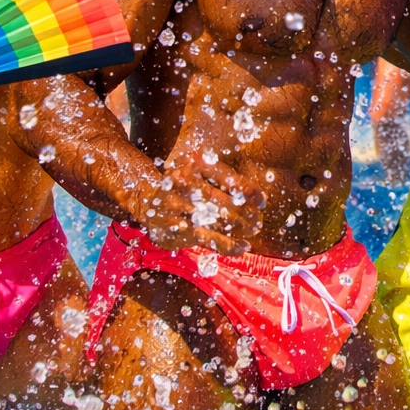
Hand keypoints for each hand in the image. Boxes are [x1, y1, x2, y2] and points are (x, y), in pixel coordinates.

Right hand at [143, 149, 266, 255]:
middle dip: (244, 212)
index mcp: (194, 163)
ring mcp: (177, 205)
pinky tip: (241, 246)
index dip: (247, 191)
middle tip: (258, 221)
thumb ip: (227, 182)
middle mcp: (183, 181)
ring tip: (253, 231)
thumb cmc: (185, 187)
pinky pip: (206, 237)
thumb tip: (259, 198)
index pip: (227, 179)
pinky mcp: (175, 227)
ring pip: (215, 219)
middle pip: (222, 200)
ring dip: (238, 228)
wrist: (147, 199)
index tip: (262, 202)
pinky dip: (227, 244)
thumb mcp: (202, 174)